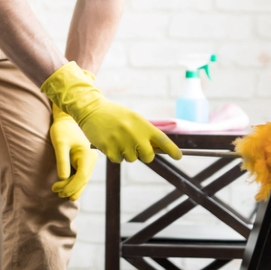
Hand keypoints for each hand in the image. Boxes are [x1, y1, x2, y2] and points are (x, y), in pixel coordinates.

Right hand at [41, 61, 181, 163]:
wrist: (91, 109)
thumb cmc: (114, 115)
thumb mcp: (132, 118)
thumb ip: (144, 131)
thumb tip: (155, 148)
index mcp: (142, 124)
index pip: (162, 140)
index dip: (172, 149)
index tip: (179, 156)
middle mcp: (134, 134)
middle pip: (148, 156)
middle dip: (144, 155)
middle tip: (135, 147)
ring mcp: (122, 142)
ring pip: (131, 159)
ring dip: (126, 153)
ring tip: (117, 139)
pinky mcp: (110, 149)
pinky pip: (118, 160)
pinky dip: (115, 155)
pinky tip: (110, 143)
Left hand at [49, 104, 97, 199]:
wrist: (66, 120)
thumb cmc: (62, 130)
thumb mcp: (60, 143)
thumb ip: (62, 161)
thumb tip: (63, 178)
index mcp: (87, 154)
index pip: (82, 176)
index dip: (71, 186)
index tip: (59, 190)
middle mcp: (91, 159)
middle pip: (83, 180)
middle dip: (70, 188)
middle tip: (56, 192)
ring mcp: (89, 161)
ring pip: (82, 179)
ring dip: (72, 187)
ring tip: (59, 192)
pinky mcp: (85, 162)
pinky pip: (80, 175)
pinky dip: (73, 182)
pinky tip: (66, 188)